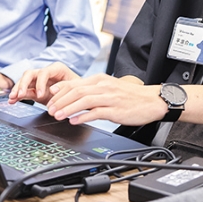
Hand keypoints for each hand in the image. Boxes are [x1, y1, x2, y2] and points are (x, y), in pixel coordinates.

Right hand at [8, 62, 78, 104]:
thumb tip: (53, 91)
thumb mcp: (75, 88)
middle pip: (30, 74)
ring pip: (24, 81)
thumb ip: (64, 88)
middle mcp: (46, 73)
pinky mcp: (34, 90)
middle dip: (23, 84)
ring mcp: (39, 81)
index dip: (40, 83)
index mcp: (57, 68)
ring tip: (13, 98)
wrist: (79, 96)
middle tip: (20, 95)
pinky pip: (24, 91)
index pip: (44, 72)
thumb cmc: (79, 89)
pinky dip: (17, 95)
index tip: (40, 95)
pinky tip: (12, 101)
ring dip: (17, 89)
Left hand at [45, 74, 166, 126]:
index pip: (75, 83)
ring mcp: (109, 97)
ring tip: (57, 115)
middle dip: (60, 100)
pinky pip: (96, 112)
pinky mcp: (115, 109)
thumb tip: (76, 97)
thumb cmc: (131, 97)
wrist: (152, 100)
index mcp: (100, 79)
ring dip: (68, 108)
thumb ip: (93, 91)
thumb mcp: (110, 88)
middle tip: (49, 109)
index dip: (60, 91)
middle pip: (76, 91)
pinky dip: (83, 116)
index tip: (50, 98)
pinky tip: (74, 121)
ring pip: (83, 100)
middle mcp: (103, 86)